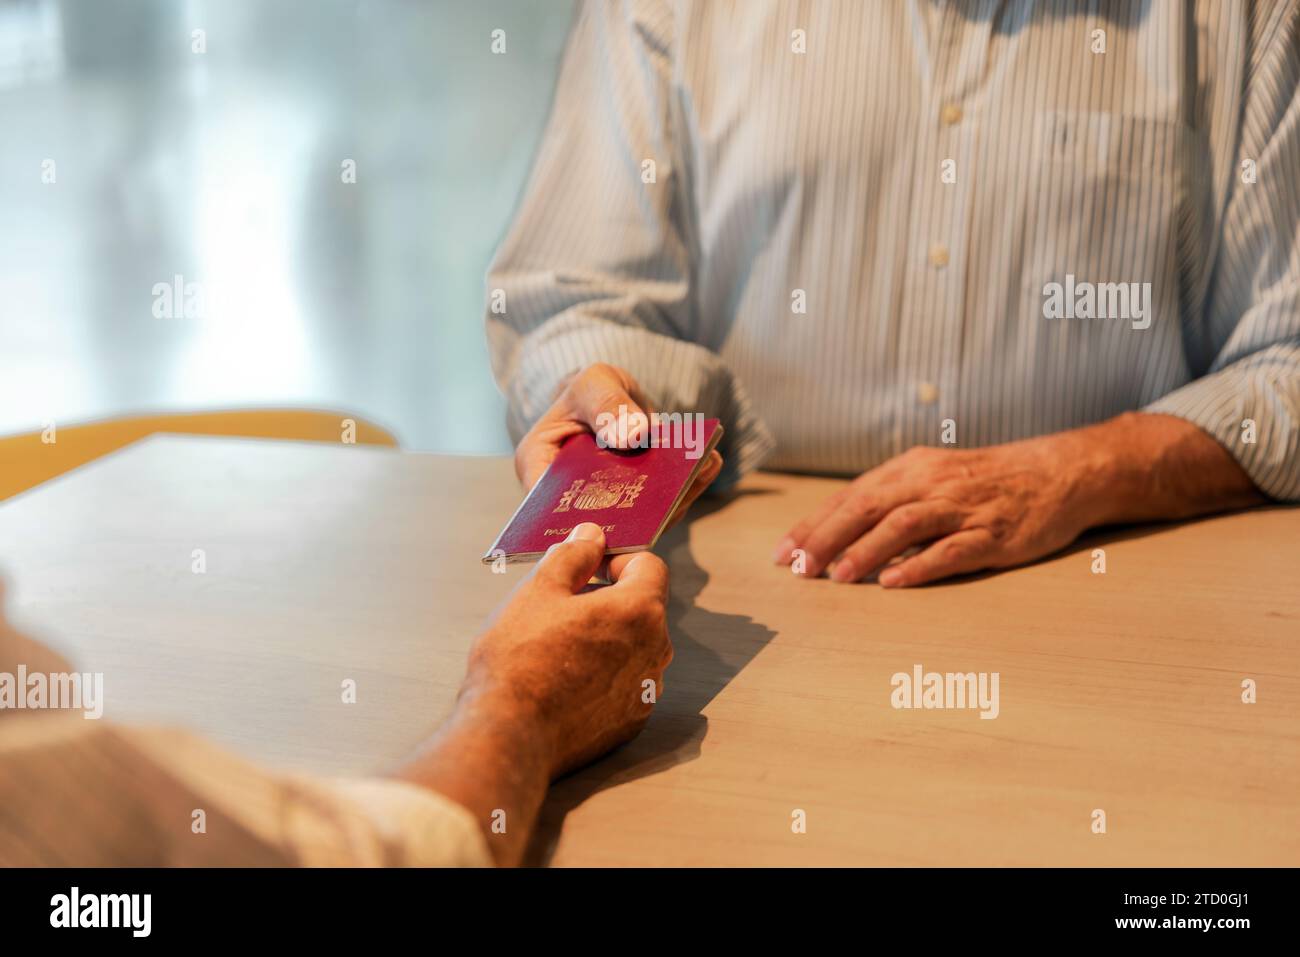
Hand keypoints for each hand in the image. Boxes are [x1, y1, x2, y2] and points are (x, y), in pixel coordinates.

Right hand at [464, 522, 671, 777]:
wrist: (509, 735)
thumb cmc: (520, 659)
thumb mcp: (538, 591)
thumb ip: (573, 556)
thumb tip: (592, 536)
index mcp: (640, 611)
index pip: (649, 565)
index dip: (617, 559)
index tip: (587, 568)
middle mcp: (656, 651)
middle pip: (643, 607)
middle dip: (609, 599)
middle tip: (562, 608)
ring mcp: (647, 691)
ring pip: (634, 646)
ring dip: (607, 638)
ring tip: (559, 647)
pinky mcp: (632, 721)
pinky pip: (626, 683)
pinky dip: (604, 675)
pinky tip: (565, 681)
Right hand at [515, 362, 721, 526]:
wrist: (613, 399)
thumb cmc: (591, 390)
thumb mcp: (594, 383)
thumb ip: (607, 404)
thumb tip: (631, 436)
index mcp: (538, 466)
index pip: (546, 507)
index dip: (573, 520)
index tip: (612, 512)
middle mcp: (568, 497)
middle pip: (597, 519)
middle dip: (637, 510)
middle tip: (672, 492)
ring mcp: (605, 506)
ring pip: (637, 518)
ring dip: (673, 498)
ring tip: (703, 466)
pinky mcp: (636, 506)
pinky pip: (661, 506)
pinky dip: (686, 487)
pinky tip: (709, 462)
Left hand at [774, 432, 1107, 587]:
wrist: (1058, 472)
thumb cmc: (986, 481)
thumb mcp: (932, 476)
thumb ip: (890, 500)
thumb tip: (837, 533)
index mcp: (910, 469)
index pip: (851, 496)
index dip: (814, 524)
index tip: (782, 552)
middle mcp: (932, 483)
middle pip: (868, 507)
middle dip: (827, 537)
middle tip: (796, 567)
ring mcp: (964, 508)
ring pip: (905, 525)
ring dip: (867, 551)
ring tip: (837, 576)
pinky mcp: (995, 533)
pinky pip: (953, 549)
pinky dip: (921, 566)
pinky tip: (895, 582)